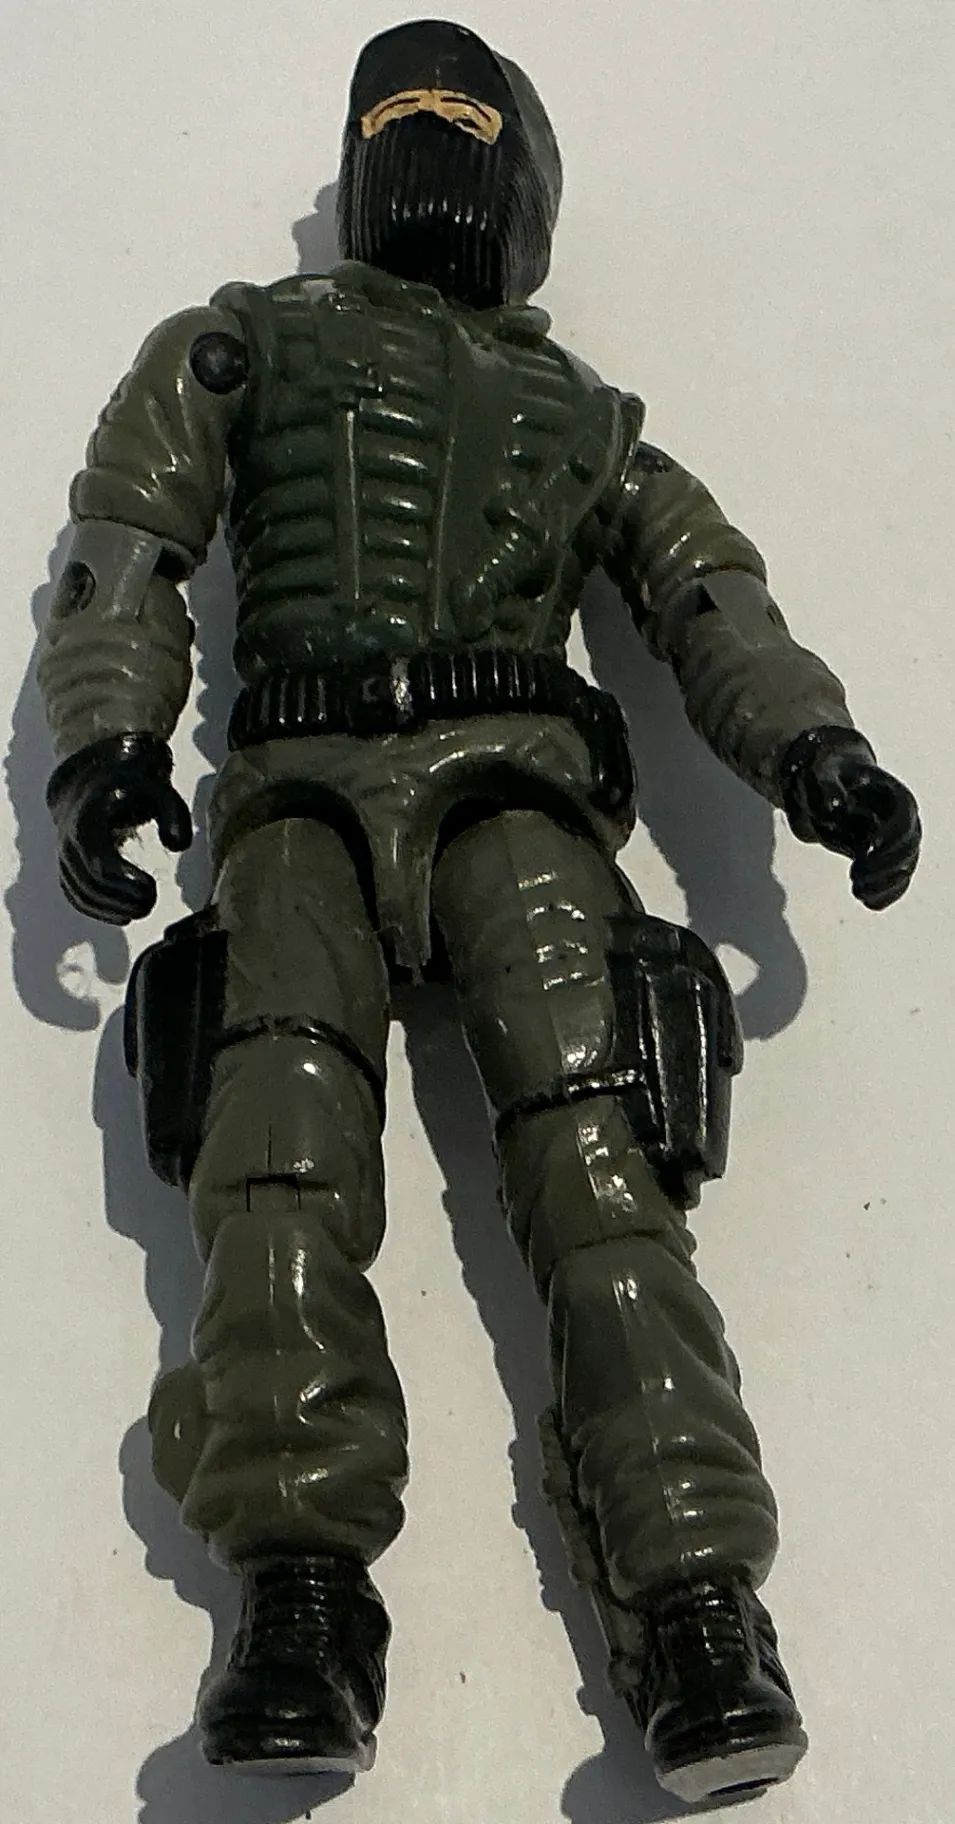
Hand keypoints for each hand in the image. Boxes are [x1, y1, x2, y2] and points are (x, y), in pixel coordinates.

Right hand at [47, 732, 191, 923]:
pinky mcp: (69, 867)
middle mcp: (69, 840)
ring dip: (112, 909)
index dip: (124, 882)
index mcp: (88, 820)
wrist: (95, 777)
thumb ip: (174, 813)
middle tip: (151, 902)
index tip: (151, 888)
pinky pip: (76, 896)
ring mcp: (65, 855)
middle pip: (91, 883)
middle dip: (122, 899)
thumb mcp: (157, 787)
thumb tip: (178, 845)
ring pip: (82, 894)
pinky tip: (125, 915)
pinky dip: (99, 911)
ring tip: (143, 909)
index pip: (99, 862)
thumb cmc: (130, 783)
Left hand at [779, 726, 920, 911]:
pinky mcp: (887, 859)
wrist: (834, 787)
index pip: (904, 818)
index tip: (871, 847)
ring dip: (884, 884)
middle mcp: (903, 821)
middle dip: (885, 866)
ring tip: (857, 892)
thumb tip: (833, 808)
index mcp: (894, 797)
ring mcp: (898, 842)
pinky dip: (886, 894)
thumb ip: (828, 788)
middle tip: (856, 878)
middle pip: (908, 847)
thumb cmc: (831, 775)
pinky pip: (896, 881)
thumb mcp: (825, 773)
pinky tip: (868, 903)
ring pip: (904, 868)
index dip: (892, 835)